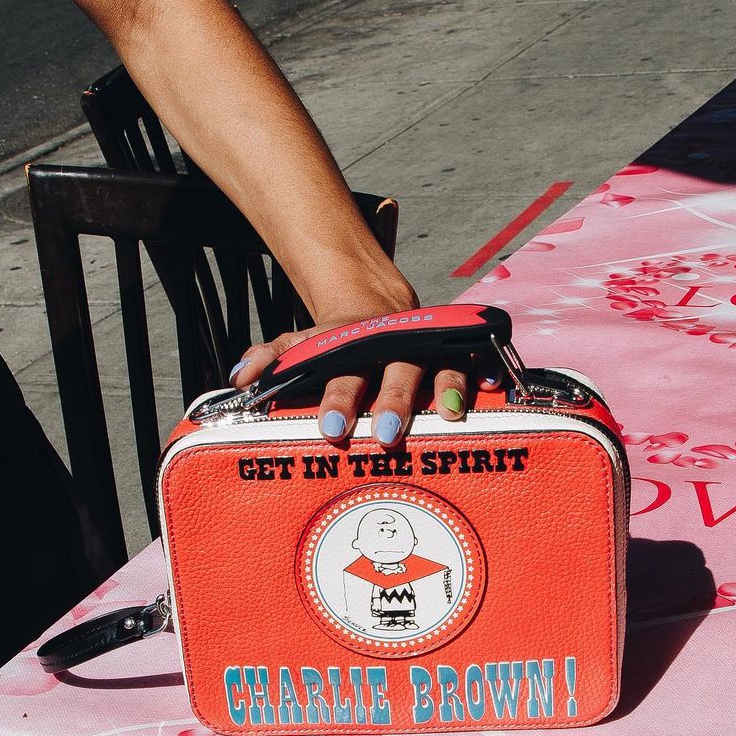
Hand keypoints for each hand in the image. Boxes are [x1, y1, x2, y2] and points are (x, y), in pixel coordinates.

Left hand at [229, 296, 503, 447]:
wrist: (375, 303)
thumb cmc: (337, 342)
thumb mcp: (302, 344)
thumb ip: (272, 359)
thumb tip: (242, 380)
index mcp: (355, 347)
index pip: (345, 372)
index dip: (340, 398)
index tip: (331, 428)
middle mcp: (394, 347)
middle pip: (397, 372)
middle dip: (394, 401)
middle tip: (384, 433)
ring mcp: (429, 349)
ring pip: (443, 365)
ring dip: (447, 388)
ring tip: (449, 415)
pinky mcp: (458, 352)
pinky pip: (477, 361)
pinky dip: (485, 372)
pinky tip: (494, 388)